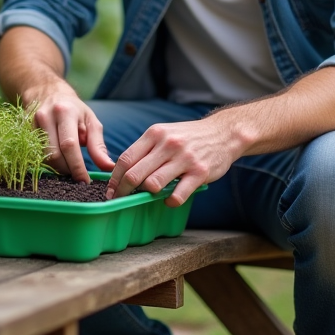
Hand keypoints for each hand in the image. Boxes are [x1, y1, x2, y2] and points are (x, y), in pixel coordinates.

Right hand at [24, 80, 114, 181]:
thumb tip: (109, 167)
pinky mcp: (22, 131)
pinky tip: (56, 160)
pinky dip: (47, 163)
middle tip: (77, 176)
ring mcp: (30, 124)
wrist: (46, 92)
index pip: (69, 145)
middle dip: (68, 170)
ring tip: (68, 166)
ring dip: (57, 168)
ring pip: (43, 157)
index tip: (85, 181)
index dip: (77, 167)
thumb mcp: (90, 121)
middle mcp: (45, 117)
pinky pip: (34, 154)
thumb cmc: (73, 109)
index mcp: (65, 112)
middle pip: (54, 155)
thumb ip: (98, 146)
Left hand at [105, 118, 241, 206]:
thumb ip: (145, 149)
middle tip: (122, 199)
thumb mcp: (165, 133)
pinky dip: (170, 201)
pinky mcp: (200, 172)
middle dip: (124, 190)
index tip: (111, 190)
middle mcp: (168, 144)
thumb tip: (122, 171)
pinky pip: (178, 194)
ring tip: (148, 197)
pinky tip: (170, 200)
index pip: (125, 159)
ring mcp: (184, 158)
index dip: (114, 178)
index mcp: (155, 134)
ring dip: (146, 195)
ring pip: (153, 184)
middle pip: (135, 173)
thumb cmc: (188, 137)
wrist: (223, 133)